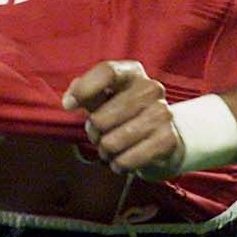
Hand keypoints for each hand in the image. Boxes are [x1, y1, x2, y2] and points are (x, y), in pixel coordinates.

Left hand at [63, 60, 181, 179]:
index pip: (107, 72)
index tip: (68, 105)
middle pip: (102, 116)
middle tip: (98, 136)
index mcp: (132, 72)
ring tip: (111, 148)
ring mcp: (162, 113)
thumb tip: (69, 101)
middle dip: (94, 132)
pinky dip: (119, 164)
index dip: (84, 89)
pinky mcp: (168, 139)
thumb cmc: (123, 114)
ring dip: (106, 151)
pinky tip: (122, 160)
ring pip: (113, 141)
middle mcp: (151, 88)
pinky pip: (128, 159)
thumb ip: (84, 93)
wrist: (160, 138)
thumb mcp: (103, 99)